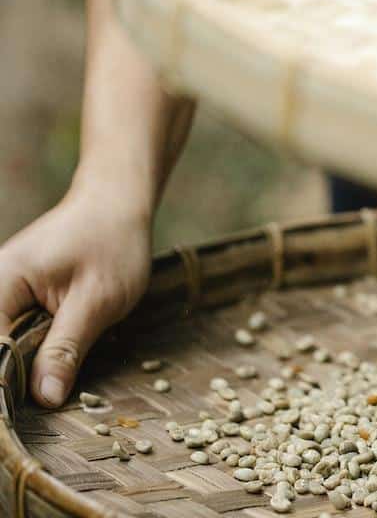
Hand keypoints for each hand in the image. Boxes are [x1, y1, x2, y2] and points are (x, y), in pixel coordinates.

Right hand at [0, 185, 151, 407]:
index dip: (3, 388)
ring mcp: (1, 293)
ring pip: (3, 347)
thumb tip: (45, 399)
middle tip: (42, 406)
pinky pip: (12, 334)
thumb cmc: (112, 243)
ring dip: (21, 369)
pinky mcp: (15, 298)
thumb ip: (66, 349)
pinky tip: (46, 370)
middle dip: (11, 380)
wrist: (117, 204)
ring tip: (47, 391)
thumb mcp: (96, 301)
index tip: (18, 420)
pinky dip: (27, 353)